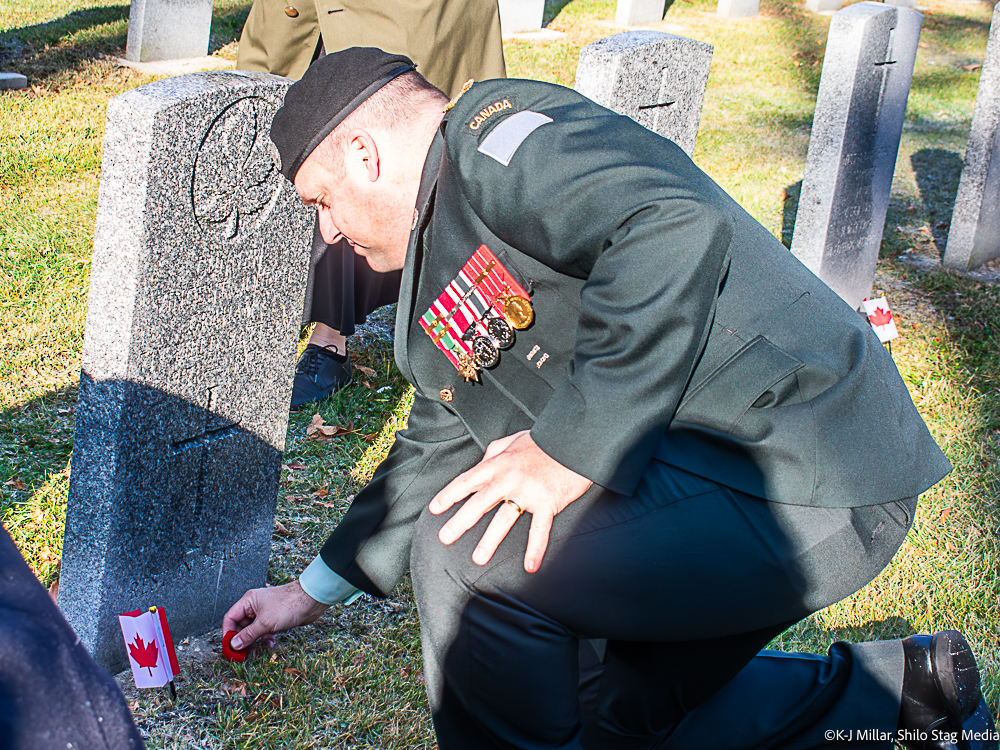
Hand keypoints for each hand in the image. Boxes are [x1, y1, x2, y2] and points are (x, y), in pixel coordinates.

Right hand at [222, 580, 329, 650]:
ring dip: (254, 641)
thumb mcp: (265, 623)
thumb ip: (248, 635)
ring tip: (257, 650)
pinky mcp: (275, 618)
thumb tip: (234, 645)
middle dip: (242, 640)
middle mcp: (255, 606)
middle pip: (241, 626)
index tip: (229, 648)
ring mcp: (265, 612)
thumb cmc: (289, 604)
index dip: (228, 633)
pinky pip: (264, 631)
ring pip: (253, 630)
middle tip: (243, 654)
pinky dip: (265, 639)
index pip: (230, 618)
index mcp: (249, 601)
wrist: (312, 600)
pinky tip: (270, 644)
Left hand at [429, 430, 591, 572]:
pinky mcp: (548, 502)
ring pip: (504, 518)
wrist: (574, 442)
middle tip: (445, 537)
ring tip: (478, 558)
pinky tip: (530, 566)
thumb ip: (494, 451)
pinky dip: (535, 549)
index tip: (434, 509)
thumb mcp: (513, 440)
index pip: (467, 481)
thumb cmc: (544, 441)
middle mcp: (509, 478)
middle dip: (460, 521)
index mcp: (498, 463)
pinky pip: (539, 529)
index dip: (449, 495)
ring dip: (490, 540)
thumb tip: (480, 462)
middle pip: (479, 502)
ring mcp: (528, 491)